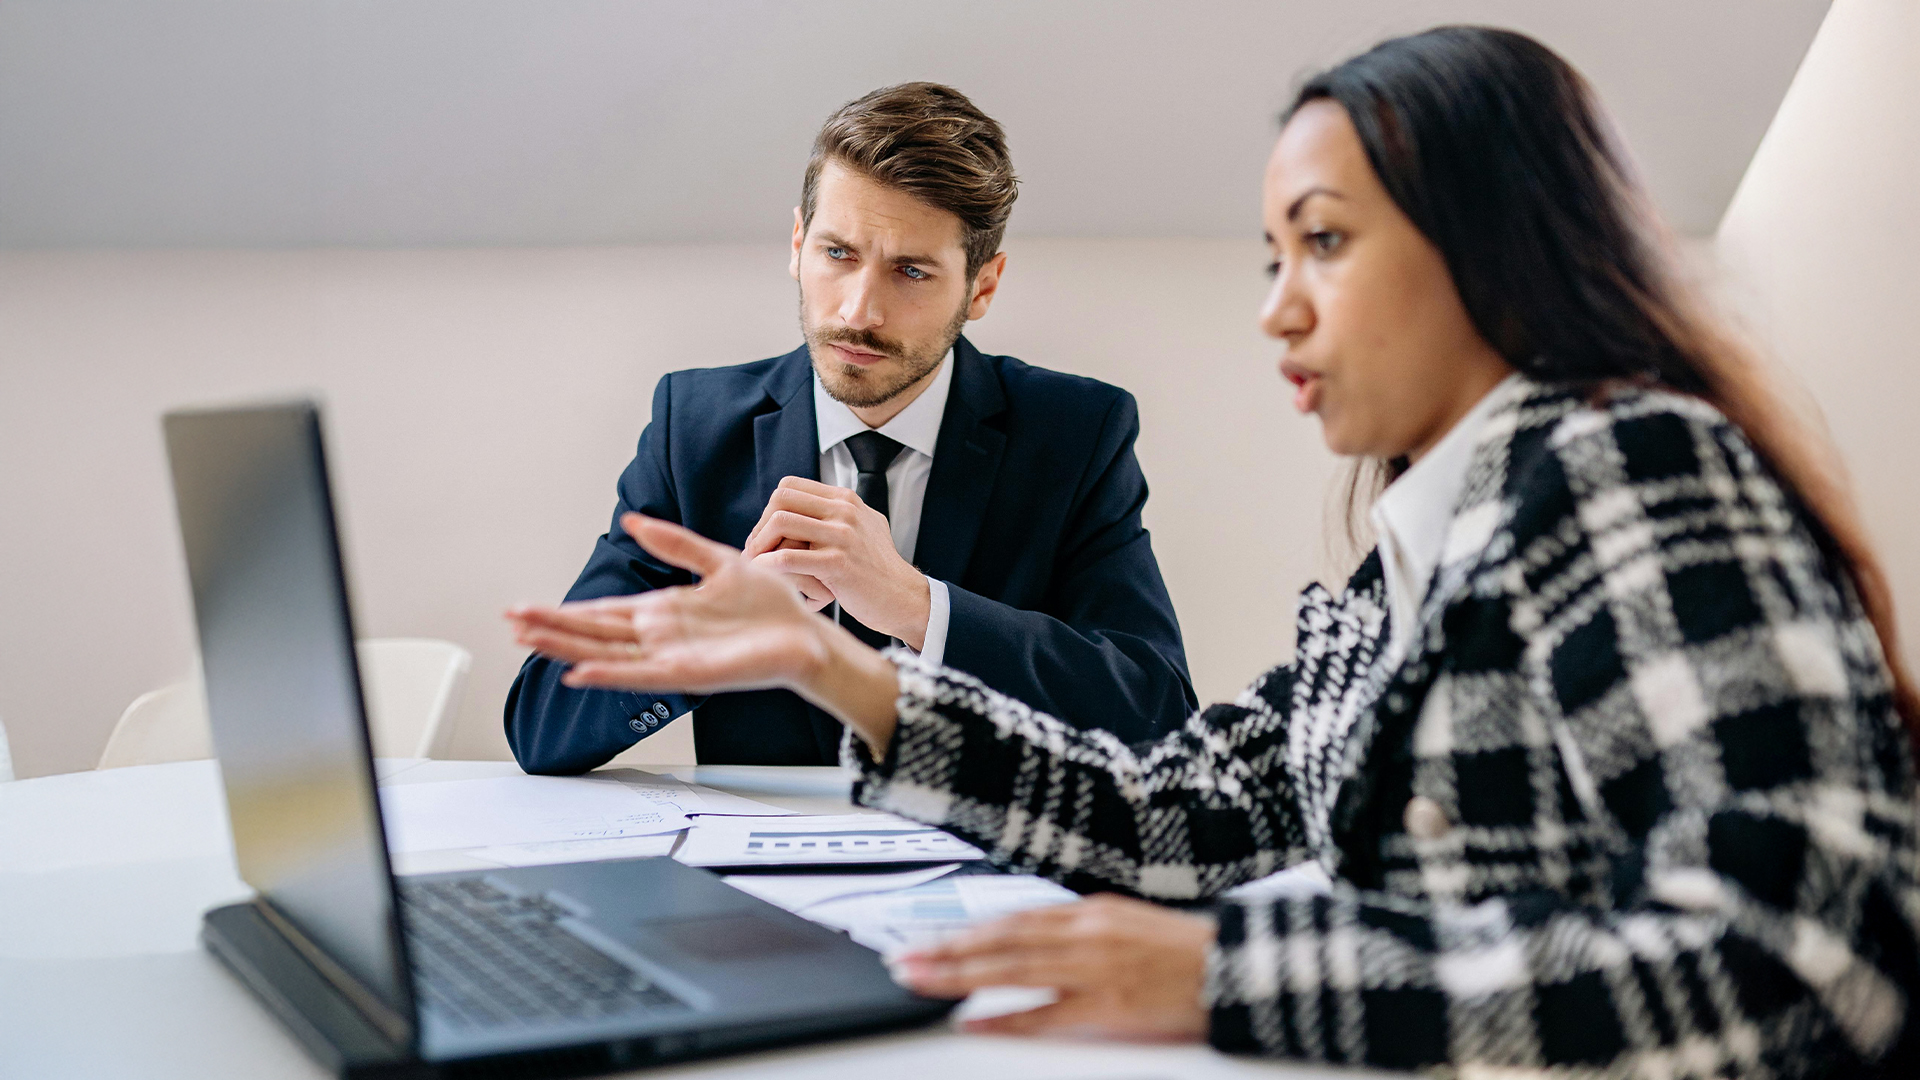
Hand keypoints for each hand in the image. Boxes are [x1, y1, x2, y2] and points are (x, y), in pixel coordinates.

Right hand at [506, 513, 901, 750]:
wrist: (808, 634)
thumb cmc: (771, 605)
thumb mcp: (718, 560)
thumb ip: (675, 543)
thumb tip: (633, 521)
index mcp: (666, 611)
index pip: (604, 612)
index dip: (566, 611)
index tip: (528, 608)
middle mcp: (662, 637)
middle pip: (595, 633)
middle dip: (552, 627)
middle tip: (511, 621)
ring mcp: (672, 657)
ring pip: (607, 654)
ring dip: (567, 648)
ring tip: (528, 640)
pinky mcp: (690, 675)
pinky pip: (642, 675)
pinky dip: (609, 673)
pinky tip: (579, 671)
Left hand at [743, 476, 930, 648]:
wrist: (902, 598)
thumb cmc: (878, 568)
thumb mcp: (865, 526)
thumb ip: (839, 513)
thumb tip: (806, 504)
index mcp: (846, 499)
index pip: (790, 486)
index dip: (770, 509)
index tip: (767, 535)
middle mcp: (844, 511)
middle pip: (781, 499)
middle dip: (760, 525)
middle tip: (755, 550)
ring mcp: (842, 536)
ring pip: (780, 522)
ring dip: (759, 544)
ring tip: (757, 564)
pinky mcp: (837, 564)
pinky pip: (787, 558)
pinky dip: (767, 566)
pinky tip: (764, 576)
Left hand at [889, 894, 1214, 1041]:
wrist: (1236, 968)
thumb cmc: (1184, 952)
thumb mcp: (1125, 922)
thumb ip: (1077, 929)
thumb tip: (1030, 939)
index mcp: (1089, 910)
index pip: (1012, 918)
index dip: (965, 929)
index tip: (928, 937)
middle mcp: (1085, 932)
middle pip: (1000, 940)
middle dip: (946, 950)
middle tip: (902, 959)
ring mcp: (1094, 967)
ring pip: (1011, 968)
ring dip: (959, 975)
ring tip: (919, 980)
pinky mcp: (1108, 1004)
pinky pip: (1045, 1013)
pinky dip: (1005, 1016)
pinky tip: (972, 1020)